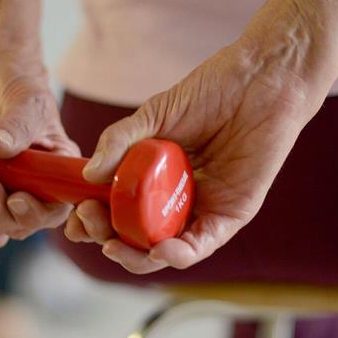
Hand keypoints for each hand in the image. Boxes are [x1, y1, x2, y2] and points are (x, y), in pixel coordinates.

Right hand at [66, 0, 337, 272]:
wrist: (262, 79)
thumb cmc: (212, 91)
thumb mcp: (154, 114)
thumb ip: (119, 141)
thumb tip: (87, 175)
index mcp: (155, 179)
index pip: (119, 212)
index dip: (94, 222)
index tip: (75, 217)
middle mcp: (176, 200)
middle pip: (137, 238)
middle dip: (108, 240)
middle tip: (90, 225)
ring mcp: (203, 209)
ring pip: (165, 251)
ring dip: (137, 257)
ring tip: (115, 246)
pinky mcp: (231, 215)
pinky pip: (202, 246)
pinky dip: (179, 254)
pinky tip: (160, 250)